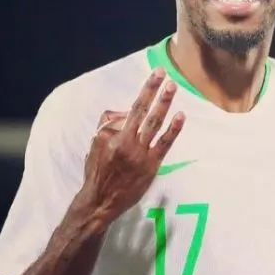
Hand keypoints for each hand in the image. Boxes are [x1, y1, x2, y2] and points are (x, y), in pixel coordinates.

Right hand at [81, 69, 184, 223]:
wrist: (101, 201)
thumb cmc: (97, 172)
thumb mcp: (93, 146)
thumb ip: (106, 126)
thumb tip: (122, 111)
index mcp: (109, 136)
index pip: (128, 111)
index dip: (144, 93)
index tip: (154, 77)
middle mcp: (125, 142)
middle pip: (141, 110)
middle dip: (153, 89)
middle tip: (163, 72)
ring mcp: (139, 153)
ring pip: (153, 123)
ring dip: (164, 103)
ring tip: (173, 86)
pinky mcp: (151, 165)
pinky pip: (164, 143)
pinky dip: (173, 129)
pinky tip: (181, 115)